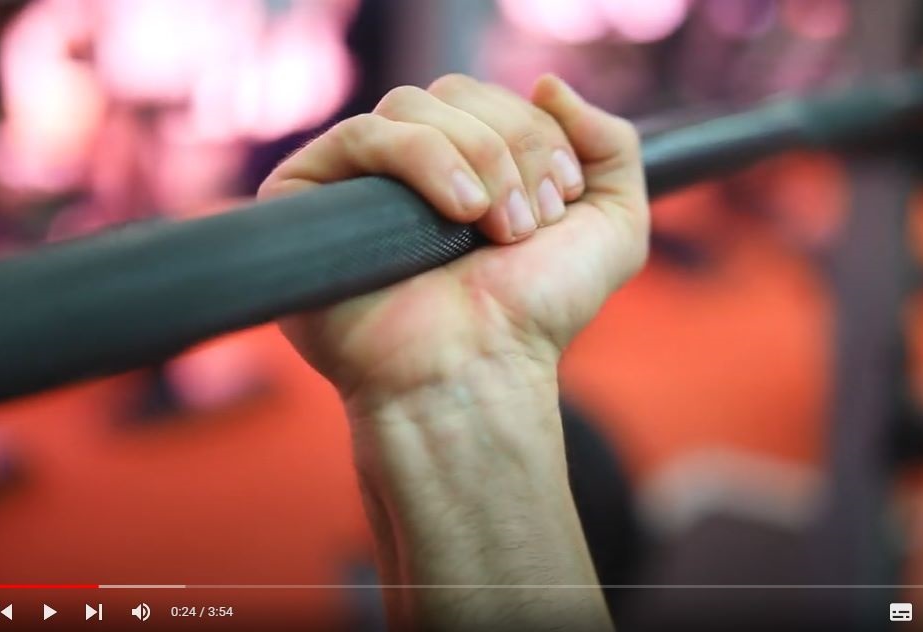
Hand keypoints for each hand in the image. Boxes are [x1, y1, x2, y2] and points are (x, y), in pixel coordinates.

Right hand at [259, 74, 647, 405]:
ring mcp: (358, 179)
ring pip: (412, 104)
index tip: (558, 203)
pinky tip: (457, 210)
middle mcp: (410, 166)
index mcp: (468, 164)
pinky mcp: (309, 195)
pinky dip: (422, 158)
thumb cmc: (538, 313)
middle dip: (512, 148)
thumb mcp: (613, 226)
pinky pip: (364, 136)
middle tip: (526, 224)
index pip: (493, 97)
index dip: (536, 134)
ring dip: (475, 157)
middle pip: (456, 91)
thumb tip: (546, 82)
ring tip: (494, 227)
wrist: (481, 370)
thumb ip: (613, 144)